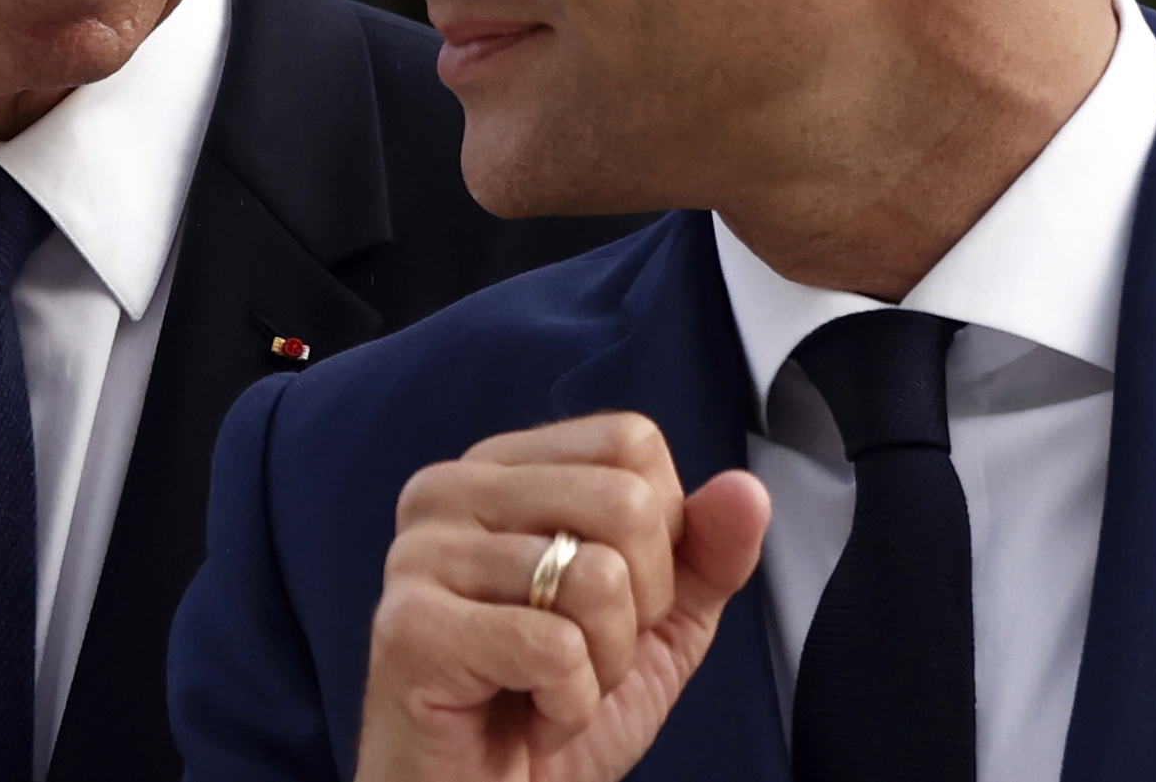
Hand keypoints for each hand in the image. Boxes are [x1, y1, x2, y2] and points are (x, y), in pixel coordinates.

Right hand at [353, 413, 770, 781]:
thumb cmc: (550, 709)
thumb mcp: (657, 625)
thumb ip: (706, 553)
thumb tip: (745, 490)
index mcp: (500, 468)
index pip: (629, 441)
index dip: (658, 535)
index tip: (607, 600)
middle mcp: (448, 491)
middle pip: (624, 501)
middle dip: (638, 607)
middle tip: (582, 655)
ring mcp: (420, 554)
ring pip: (596, 579)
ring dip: (601, 666)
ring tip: (548, 688)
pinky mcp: (410, 628)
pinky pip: (556, 648)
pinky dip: (567, 705)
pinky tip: (526, 715)